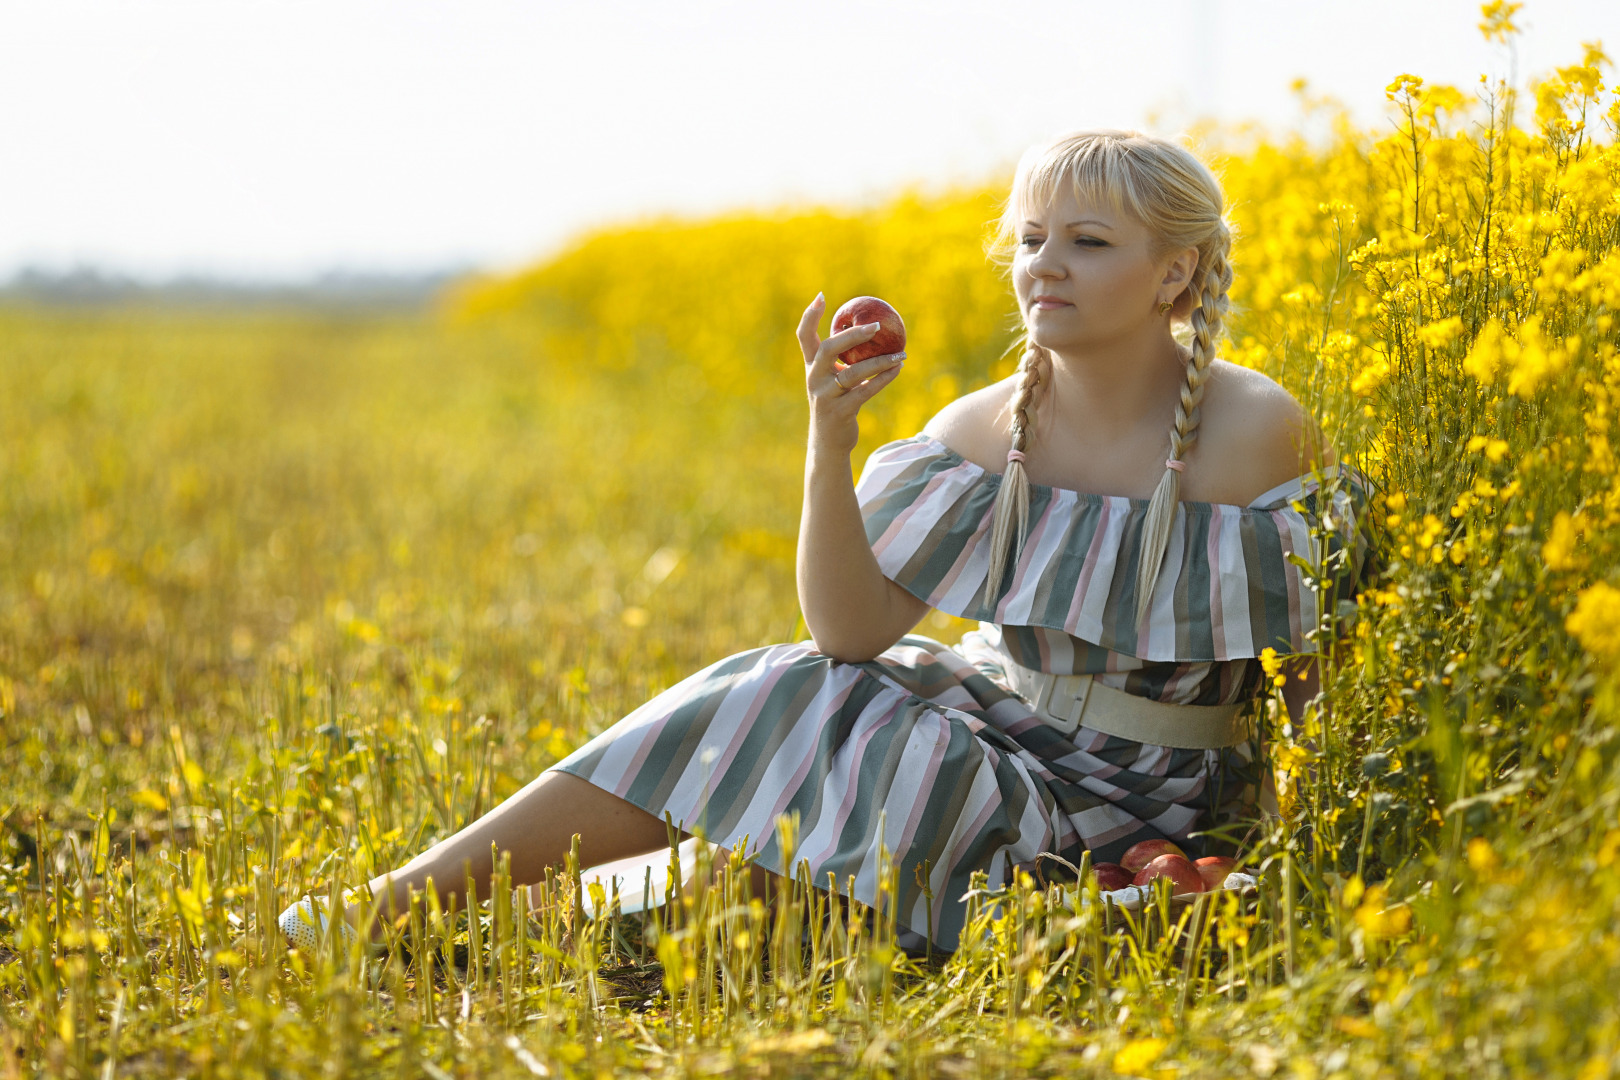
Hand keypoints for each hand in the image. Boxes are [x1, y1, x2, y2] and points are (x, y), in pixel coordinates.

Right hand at [797, 293, 905, 452]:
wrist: (828, 443)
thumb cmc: (836, 404)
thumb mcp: (833, 381)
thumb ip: (843, 360)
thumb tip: (870, 331)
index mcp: (811, 367)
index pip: (804, 337)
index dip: (810, 316)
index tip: (821, 296)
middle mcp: (814, 379)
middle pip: (828, 349)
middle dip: (852, 335)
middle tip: (877, 326)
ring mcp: (825, 396)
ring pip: (853, 372)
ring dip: (879, 361)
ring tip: (900, 354)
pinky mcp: (839, 412)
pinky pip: (865, 391)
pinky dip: (883, 379)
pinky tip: (897, 370)